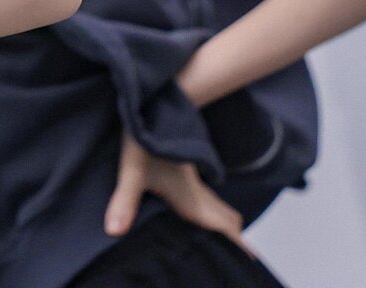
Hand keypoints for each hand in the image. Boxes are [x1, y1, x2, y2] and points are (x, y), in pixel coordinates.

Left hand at [103, 127, 255, 257]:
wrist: (154, 106)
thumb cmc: (145, 139)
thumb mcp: (132, 172)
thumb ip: (125, 202)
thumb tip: (113, 231)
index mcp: (191, 198)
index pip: (224, 226)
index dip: (238, 244)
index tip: (251, 259)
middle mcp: (198, 192)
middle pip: (227, 219)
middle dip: (235, 239)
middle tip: (242, 258)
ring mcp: (193, 182)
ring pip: (218, 207)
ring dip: (223, 225)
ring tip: (225, 242)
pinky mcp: (185, 173)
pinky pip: (207, 198)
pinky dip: (212, 212)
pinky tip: (199, 214)